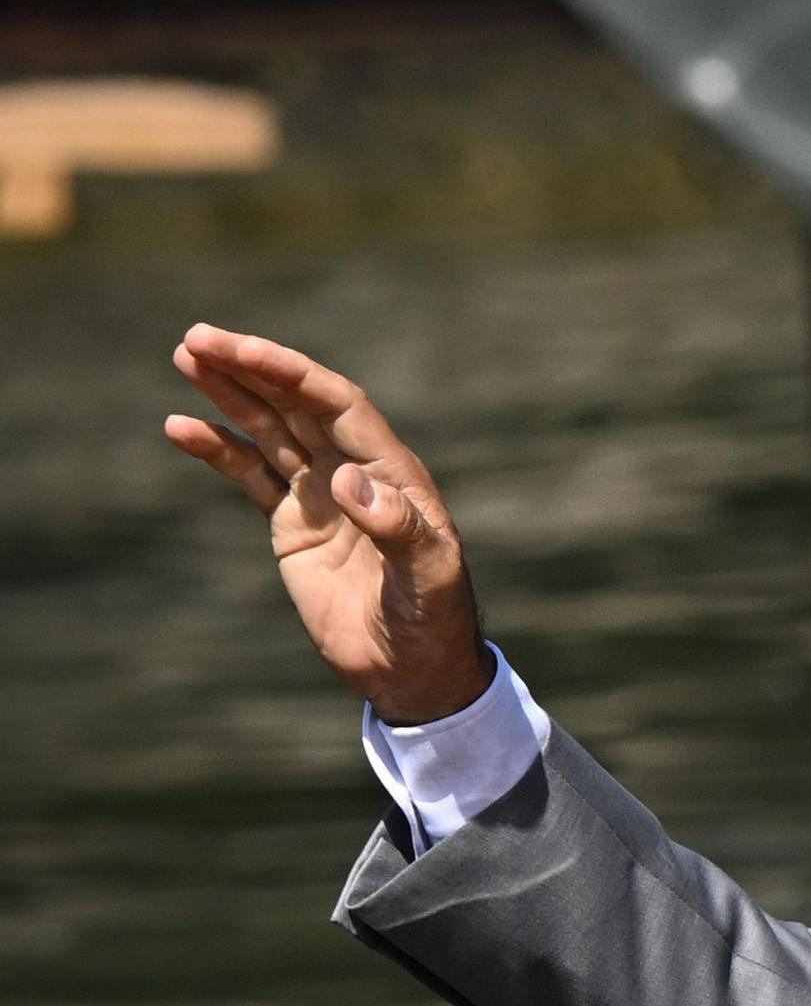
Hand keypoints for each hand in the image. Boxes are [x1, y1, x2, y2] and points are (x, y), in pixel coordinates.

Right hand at [162, 325, 492, 726]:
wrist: (413, 666)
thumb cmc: (434, 618)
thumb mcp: (428, 575)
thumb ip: (396, 529)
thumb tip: (348, 480)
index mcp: (393, 471)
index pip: (336, 404)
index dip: (290, 373)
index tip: (242, 349)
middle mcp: (356, 471)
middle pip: (297, 404)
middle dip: (251, 369)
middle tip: (197, 338)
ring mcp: (322, 493)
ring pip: (270, 429)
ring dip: (231, 394)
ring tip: (186, 357)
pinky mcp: (294, 522)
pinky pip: (251, 474)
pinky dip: (218, 449)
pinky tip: (181, 426)